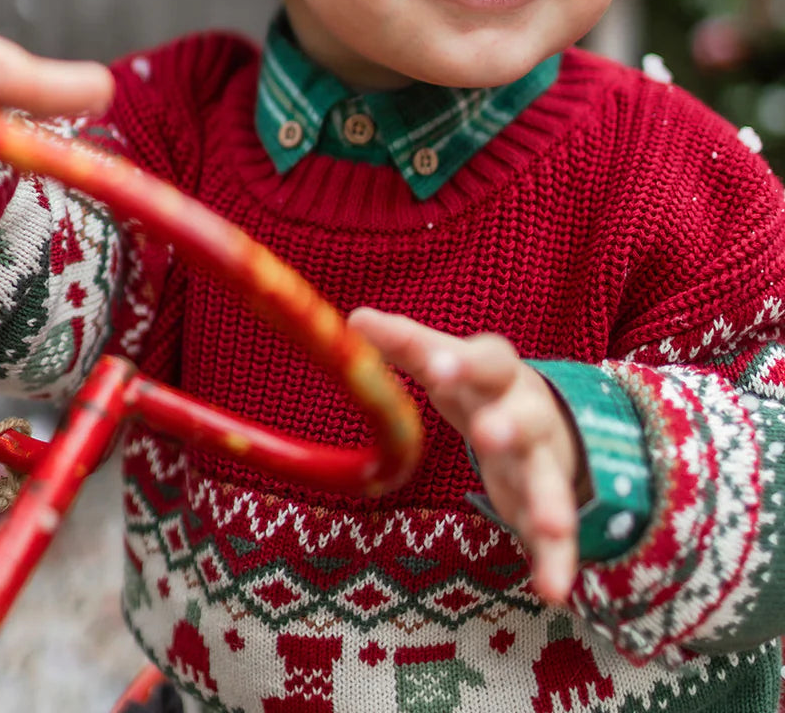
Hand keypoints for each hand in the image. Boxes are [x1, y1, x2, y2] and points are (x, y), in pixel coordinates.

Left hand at [349, 307, 588, 605]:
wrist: (545, 420)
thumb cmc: (476, 386)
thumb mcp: (445, 362)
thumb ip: (405, 344)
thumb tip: (352, 320)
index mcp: (496, 373)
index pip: (486, 358)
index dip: (462, 362)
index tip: (436, 368)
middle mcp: (525, 412)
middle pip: (523, 414)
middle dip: (508, 424)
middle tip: (487, 433)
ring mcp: (540, 462)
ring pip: (548, 478)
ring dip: (549, 500)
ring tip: (551, 525)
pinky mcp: (545, 508)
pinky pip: (557, 540)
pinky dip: (558, 563)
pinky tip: (553, 591)